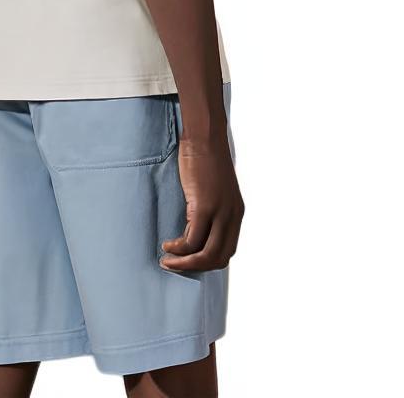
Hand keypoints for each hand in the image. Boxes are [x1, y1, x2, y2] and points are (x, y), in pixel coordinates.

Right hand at [160, 134, 243, 271]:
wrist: (205, 137)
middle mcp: (232, 216)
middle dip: (195, 267)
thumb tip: (194, 225)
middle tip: (175, 265)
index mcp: (236, 213)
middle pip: (219, 258)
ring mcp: (220, 212)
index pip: (227, 250)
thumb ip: (210, 208)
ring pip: (206, 254)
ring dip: (185, 262)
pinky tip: (167, 245)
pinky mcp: (205, 206)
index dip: (207, 260)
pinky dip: (179, 248)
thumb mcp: (213, 189)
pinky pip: (192, 240)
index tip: (188, 259)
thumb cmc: (204, 158)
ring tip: (167, 259)